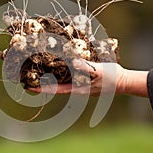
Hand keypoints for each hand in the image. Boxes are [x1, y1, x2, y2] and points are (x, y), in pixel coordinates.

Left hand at [28, 59, 148, 96]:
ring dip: (50, 78)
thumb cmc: (112, 77)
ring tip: (38, 72)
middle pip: (55, 86)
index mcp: (77, 89)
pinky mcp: (84, 80)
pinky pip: (69, 77)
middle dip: (42, 83)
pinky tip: (57, 67)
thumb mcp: (98, 71)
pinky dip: (60, 73)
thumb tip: (72, 62)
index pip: (55, 90)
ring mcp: (80, 85)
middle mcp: (76, 88)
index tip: (28, 87)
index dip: (41, 89)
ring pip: (61, 81)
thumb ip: (85, 67)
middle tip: (28, 78)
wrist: (123, 81)